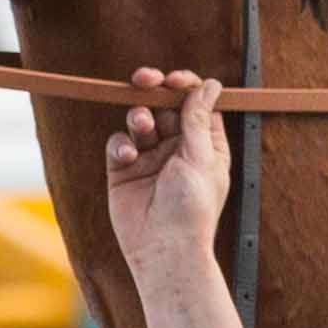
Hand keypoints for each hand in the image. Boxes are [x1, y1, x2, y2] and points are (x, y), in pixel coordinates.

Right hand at [103, 69, 226, 275]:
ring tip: (141, 126)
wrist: (163, 248)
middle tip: (145, 79)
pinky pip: (118, 144)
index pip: (196, 104)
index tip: (173, 80)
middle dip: (154, 90)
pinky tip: (127, 156)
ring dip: (138, 117)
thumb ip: (197, 119)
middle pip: (164, 106)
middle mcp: (178, 149)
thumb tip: (210, 84)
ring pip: (140, 121)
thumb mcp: (200, 158)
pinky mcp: (124, 170)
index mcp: (205, 145)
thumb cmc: (192, 208)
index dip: (185, 86)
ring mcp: (150, 158)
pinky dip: (120, 144)